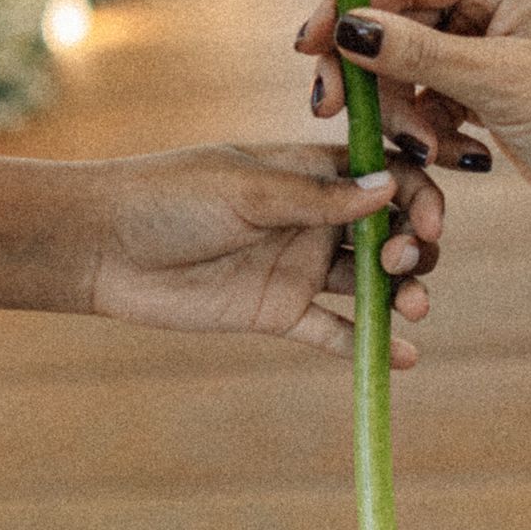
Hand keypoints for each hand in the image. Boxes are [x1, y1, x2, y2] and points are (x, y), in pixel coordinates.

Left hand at [85, 145, 444, 362]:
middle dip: (415, 246)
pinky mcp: (279, 312)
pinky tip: (402, 357)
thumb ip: (316, 198)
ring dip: (403, 292)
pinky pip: (335, 331)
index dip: (417, 196)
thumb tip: (389, 190)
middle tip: (402, 262)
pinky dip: (369, 345)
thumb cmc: (168, 197)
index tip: (427, 220)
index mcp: (310, 172)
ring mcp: (299, 266)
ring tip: (412, 307)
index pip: (385, 177)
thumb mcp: (245, 188)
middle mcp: (314, 218)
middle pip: (390, 231)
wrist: (103, 246)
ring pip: (372, 282)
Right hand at [296, 0, 530, 223]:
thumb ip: (418, 52)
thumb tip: (345, 26)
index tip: (307, 46)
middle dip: (372, 70)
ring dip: (405, 108)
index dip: (348, 6)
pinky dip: (428, 125)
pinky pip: (428, 91)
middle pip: (396, 16)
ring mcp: (488, 33)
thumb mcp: (500, 82)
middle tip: (335, 111)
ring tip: (429, 149)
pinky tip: (454, 154)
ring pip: (406, 60)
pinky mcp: (485, 76)